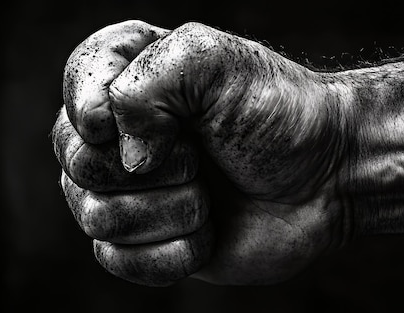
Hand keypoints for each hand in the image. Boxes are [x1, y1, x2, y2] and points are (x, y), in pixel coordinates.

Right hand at [52, 20, 348, 285]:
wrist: (326, 179)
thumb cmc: (277, 112)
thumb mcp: (215, 64)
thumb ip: (145, 85)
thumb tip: (126, 160)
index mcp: (130, 75)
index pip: (76, 85)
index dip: (106, 111)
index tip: (170, 122)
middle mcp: (120, 134)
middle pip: (78, 161)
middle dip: (152, 168)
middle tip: (200, 157)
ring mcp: (129, 190)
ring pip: (95, 215)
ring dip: (170, 209)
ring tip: (209, 193)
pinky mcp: (144, 241)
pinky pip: (116, 260)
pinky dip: (171, 252)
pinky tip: (208, 232)